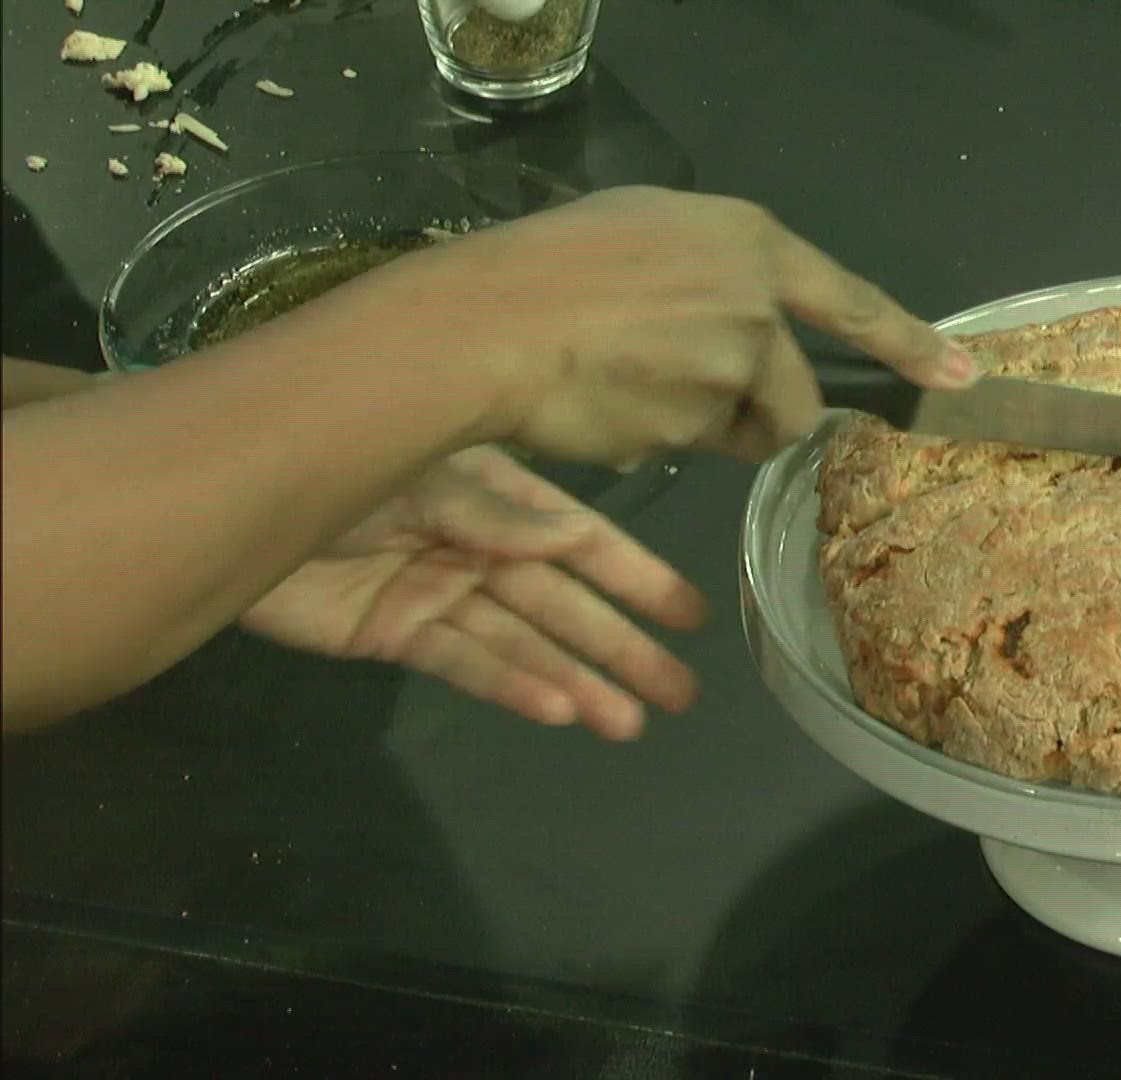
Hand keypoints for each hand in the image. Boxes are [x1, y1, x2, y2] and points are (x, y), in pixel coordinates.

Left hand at [238, 445, 704, 737]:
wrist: (226, 497)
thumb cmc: (336, 465)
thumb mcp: (431, 477)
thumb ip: (501, 517)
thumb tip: (578, 538)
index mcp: (493, 492)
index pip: (581, 540)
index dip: (635, 577)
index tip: (690, 617)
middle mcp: (475, 543)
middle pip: (562, 603)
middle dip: (621, 647)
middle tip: (680, 694)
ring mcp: (437, 591)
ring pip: (522, 644)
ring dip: (577, 681)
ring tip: (630, 724)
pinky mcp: (394, 634)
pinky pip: (465, 664)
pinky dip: (511, 689)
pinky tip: (559, 711)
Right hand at [328, 186, 977, 466]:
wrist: (489, 322)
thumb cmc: (552, 265)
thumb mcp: (646, 231)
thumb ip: (715, 273)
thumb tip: (747, 325)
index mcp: (750, 242)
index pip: (853, 304)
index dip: (911, 344)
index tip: (959, 376)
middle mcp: (757, 302)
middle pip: (793, 392)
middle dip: (753, 412)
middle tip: (678, 392)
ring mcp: (735, 364)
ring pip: (742, 426)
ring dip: (700, 427)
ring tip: (626, 387)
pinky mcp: (702, 423)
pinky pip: (692, 448)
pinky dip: (655, 440)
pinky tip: (604, 404)